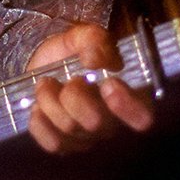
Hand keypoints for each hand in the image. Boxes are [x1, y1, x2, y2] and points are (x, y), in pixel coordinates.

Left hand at [25, 22, 152, 153]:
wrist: (42, 61)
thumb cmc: (73, 52)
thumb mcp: (85, 36)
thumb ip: (94, 41)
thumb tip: (94, 60)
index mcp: (127, 96)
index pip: (142, 117)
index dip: (127, 105)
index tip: (109, 83)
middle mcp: (111, 122)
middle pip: (96, 124)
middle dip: (76, 97)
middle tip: (70, 79)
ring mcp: (87, 137)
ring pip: (69, 129)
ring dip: (50, 101)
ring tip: (45, 82)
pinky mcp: (63, 144)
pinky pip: (52, 143)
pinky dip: (40, 121)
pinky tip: (37, 106)